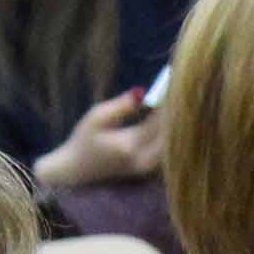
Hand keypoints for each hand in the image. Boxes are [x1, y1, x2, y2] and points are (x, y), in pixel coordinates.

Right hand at [33, 90, 163, 190]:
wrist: (77, 170)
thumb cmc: (83, 140)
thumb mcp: (97, 117)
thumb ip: (121, 105)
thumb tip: (143, 92)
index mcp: (130, 145)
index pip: (158, 121)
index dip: (167, 102)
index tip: (172, 83)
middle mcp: (143, 159)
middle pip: (170, 134)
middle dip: (174, 113)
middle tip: (176, 92)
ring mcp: (147, 168)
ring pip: (171, 144)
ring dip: (174, 124)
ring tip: (172, 104)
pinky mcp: (148, 170)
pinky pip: (166, 151)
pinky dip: (168, 134)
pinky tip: (167, 120)